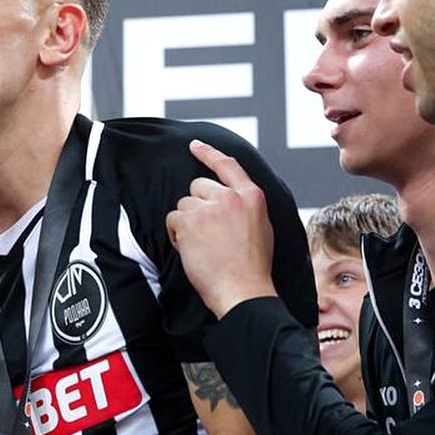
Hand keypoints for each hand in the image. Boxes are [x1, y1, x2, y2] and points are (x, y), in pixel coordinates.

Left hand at [165, 141, 278, 318]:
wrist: (243, 289)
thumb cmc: (252, 266)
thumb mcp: (261, 226)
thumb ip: (244, 206)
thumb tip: (228, 197)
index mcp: (251, 197)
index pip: (227, 165)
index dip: (208, 153)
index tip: (195, 145)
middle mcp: (230, 197)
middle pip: (197, 186)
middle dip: (197, 206)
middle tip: (208, 233)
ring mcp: (209, 208)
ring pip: (183, 204)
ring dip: (186, 223)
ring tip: (203, 245)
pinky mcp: (190, 221)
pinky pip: (173, 219)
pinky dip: (177, 235)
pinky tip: (193, 249)